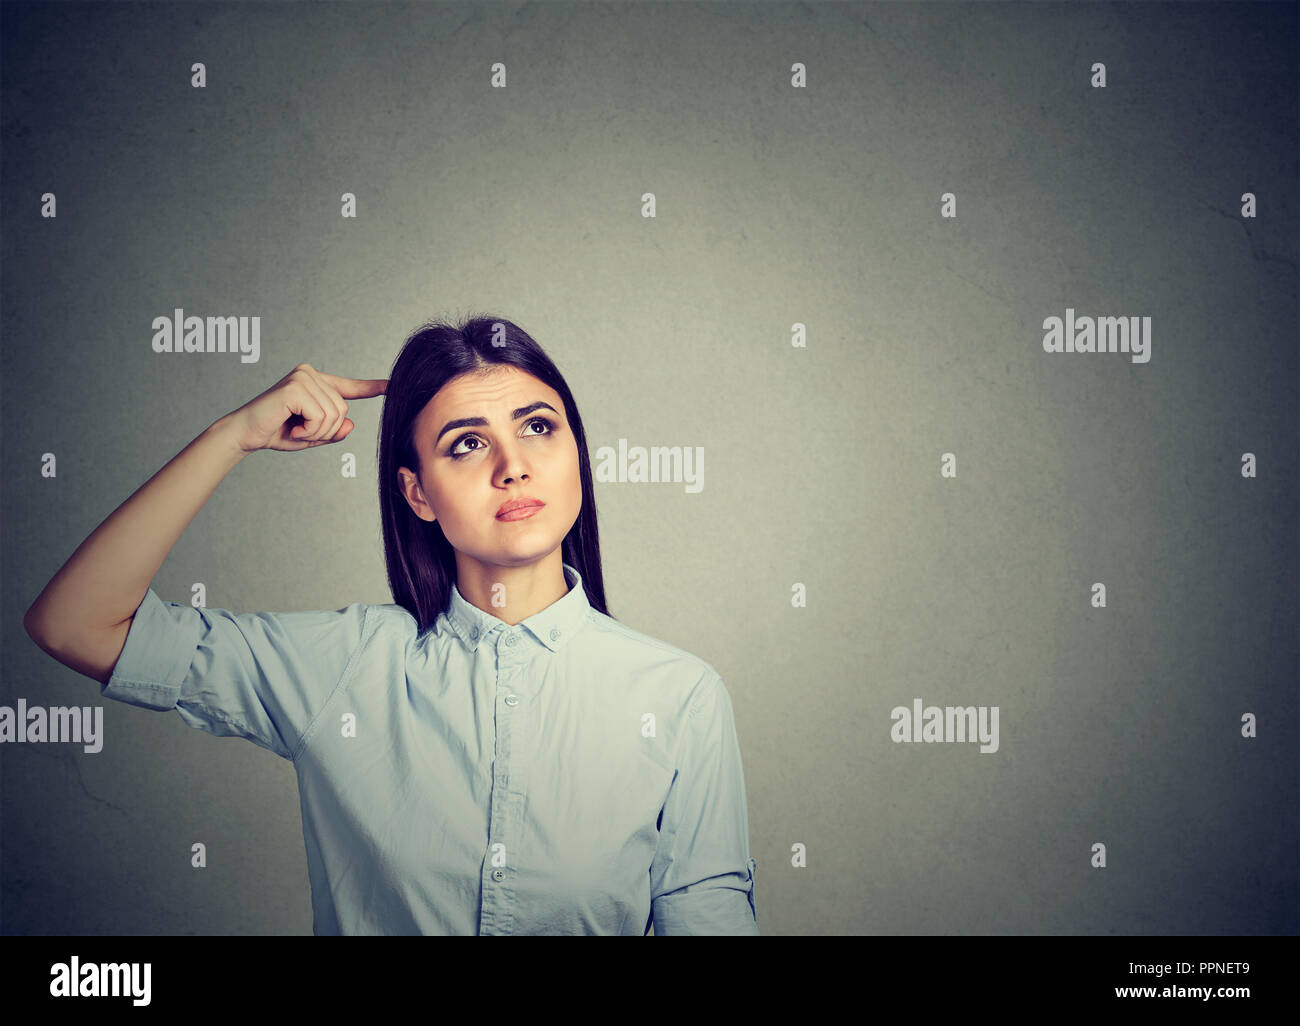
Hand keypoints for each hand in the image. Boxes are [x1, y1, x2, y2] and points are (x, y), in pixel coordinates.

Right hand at [224, 363, 387, 452]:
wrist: (246, 434)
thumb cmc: (277, 432)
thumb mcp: (313, 435)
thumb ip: (334, 430)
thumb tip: (351, 425)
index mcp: (316, 381)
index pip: (349, 386)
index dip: (371, 388)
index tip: (391, 387)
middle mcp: (310, 374)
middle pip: (343, 411)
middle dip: (326, 431)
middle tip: (300, 431)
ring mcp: (303, 377)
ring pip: (335, 416)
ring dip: (316, 432)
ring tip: (295, 430)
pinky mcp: (295, 387)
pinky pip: (321, 417)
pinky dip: (309, 431)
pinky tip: (292, 428)